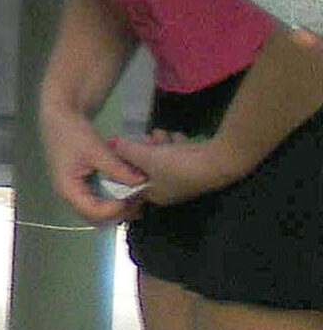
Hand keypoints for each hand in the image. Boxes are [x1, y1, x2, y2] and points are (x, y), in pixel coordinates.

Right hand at [39, 101, 142, 223]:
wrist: (60, 118)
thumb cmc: (72, 133)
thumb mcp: (96, 148)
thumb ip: (117, 167)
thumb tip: (140, 181)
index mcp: (68, 188)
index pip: (93, 211)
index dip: (114, 209)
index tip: (133, 198)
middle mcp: (70, 195)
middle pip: (95, 218)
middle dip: (118, 213)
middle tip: (138, 200)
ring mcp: (76, 191)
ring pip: (98, 212)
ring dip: (117, 209)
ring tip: (135, 197)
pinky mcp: (82, 186)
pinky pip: (98, 201)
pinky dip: (113, 200)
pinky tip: (127, 191)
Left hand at [107, 129, 246, 208]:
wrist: (219, 161)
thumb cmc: (177, 165)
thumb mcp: (145, 156)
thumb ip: (125, 150)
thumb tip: (111, 143)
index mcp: (155, 195)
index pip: (132, 181)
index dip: (126, 165)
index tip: (123, 150)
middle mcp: (168, 190)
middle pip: (147, 167)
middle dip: (145, 149)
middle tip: (146, 138)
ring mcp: (183, 178)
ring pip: (163, 157)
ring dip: (160, 143)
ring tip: (161, 135)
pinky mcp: (195, 166)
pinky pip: (179, 153)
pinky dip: (176, 143)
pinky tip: (177, 137)